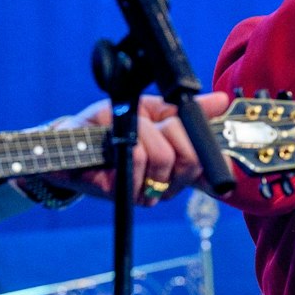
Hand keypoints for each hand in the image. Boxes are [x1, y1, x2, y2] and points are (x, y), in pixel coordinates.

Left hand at [56, 91, 231, 204]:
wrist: (73, 139)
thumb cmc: (111, 126)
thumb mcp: (151, 109)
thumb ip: (187, 108)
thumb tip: (222, 100)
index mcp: (180, 163)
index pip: (209, 160)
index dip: (207, 143)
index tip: (194, 125)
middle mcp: (170, 183)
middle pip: (192, 157)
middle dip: (171, 129)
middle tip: (149, 124)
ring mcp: (150, 192)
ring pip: (165, 156)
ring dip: (143, 133)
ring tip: (126, 134)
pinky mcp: (128, 194)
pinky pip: (140, 160)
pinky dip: (128, 143)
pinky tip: (116, 146)